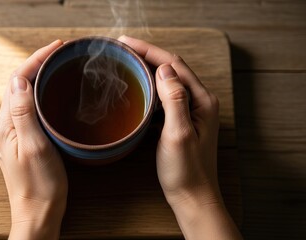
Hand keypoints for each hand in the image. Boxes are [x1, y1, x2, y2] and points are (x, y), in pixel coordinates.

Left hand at [0, 39, 66, 239]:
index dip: (35, 60)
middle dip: (36, 64)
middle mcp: (5, 126)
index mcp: (5, 125)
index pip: (17, 81)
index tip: (56, 48)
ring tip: (56, 65)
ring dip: (37, 76)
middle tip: (59, 53)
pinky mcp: (22, 139)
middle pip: (17, 84)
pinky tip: (50, 93)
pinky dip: (38, 93)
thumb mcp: (35, 147)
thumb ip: (24, 113)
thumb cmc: (39, 185)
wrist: (37, 213)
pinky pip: (27, 107)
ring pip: (22, 95)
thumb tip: (20, 80)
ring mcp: (12, 133)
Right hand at [119, 35, 241, 239]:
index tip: (126, 42)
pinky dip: (150, 85)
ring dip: (148, 67)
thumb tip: (164, 69)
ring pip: (168, 80)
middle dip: (147, 54)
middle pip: (171, 68)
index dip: (149, 50)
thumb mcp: (178, 134)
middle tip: (121, 48)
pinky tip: (137, 86)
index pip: (174, 64)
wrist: (192, 196)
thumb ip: (175, 100)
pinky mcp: (182, 120)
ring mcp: (191, 110)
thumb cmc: (186, 170)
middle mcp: (199, 101)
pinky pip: (165, 95)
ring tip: (127, 61)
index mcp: (201, 101)